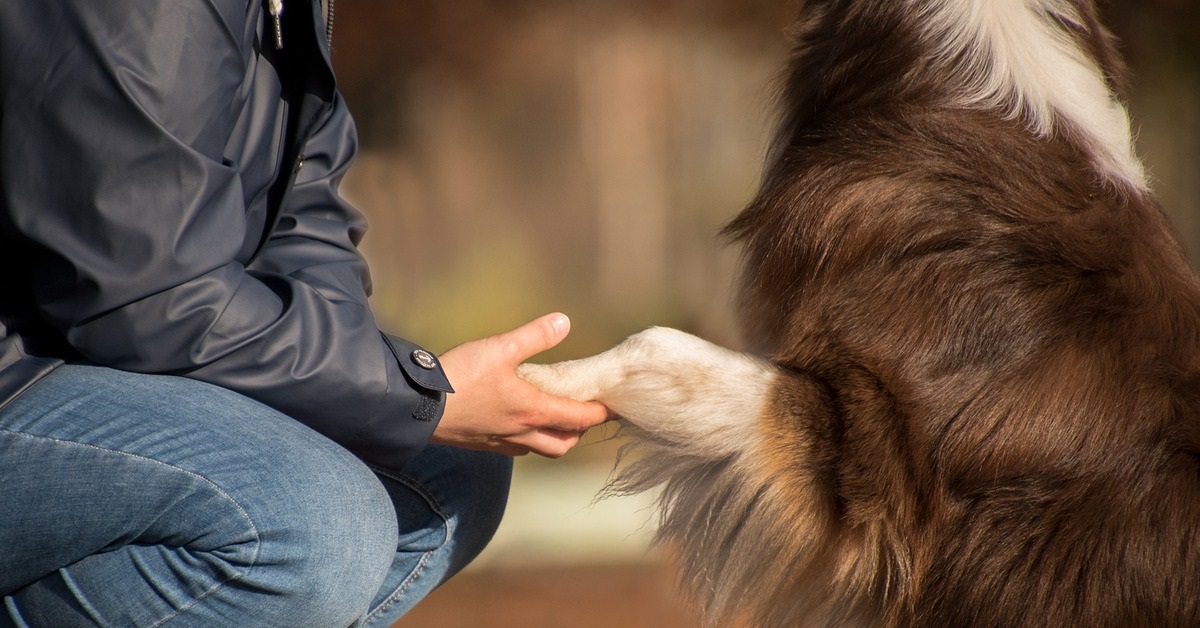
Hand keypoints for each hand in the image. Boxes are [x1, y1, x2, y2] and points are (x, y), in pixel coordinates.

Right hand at [432, 313, 611, 456]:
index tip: (612, 406)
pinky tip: (518, 421)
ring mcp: (501, 442)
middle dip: (578, 431)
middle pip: (562, 444)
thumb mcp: (499, 348)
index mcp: (532, 411)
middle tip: (583, 413)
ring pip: (539, 449)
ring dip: (553, 437)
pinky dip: (527, 438)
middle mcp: (521, 433)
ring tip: (554, 417)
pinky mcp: (482, 444)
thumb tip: (563, 322)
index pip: (579, 419)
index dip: (599, 413)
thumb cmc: (459, 378)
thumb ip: (534, 336)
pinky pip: (515, 448)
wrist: (416, 407)